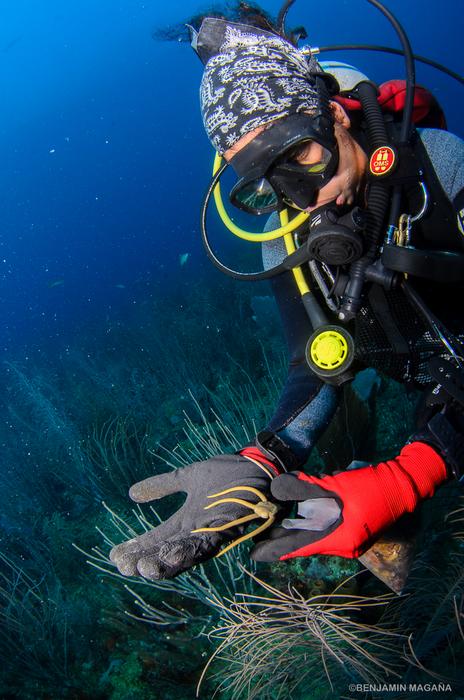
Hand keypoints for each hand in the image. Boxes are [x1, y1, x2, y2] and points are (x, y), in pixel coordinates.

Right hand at [110, 451, 277, 579]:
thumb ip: (162, 485)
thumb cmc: (229, 473)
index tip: (114, 555)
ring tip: (144, 568)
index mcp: (187, 521)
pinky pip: (207, 544)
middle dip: (146, 561)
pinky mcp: (227, 529)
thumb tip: (131, 494)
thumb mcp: (188, 476)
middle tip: (124, 567)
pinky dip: (189, 551)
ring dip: (165, 563)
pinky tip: (171, 553)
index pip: (157, 538)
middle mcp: (197, 532)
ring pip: (184, 555)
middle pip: (167, 552)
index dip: (137, 548)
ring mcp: (212, 532)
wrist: (259, 465)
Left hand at [251, 442, 447, 561]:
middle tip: (261, 533)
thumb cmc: (369, 487)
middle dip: (284, 537)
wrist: (402, 486)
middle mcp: (343, 546)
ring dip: (299, 529)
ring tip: (276, 522)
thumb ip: (304, 487)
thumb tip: (276, 489)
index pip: (299, 548)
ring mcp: (351, 541)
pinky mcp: (355, 532)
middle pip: (306, 543)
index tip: (255, 554)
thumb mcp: (334, 485)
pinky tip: (303, 513)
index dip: (276, 550)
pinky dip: (314, 523)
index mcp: (339, 540)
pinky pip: (328, 531)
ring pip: (317, 536)